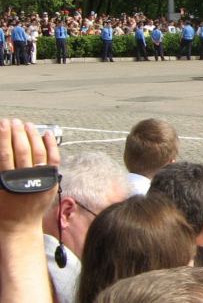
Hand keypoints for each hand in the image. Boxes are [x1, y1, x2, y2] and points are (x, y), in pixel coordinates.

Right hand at [0, 118, 60, 234]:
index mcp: (7, 181)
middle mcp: (25, 178)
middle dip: (17, 132)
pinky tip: (46, 134)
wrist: (19, 225)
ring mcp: (41, 179)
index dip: (4, 137)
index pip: (5, 153)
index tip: (2, 124)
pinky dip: (51, 145)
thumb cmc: (3, 208)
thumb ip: (0, 170)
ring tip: (27, 124)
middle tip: (13, 121)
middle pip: (22, 149)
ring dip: (32, 135)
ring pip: (38, 151)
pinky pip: (54, 159)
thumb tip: (2, 150)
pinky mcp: (52, 180)